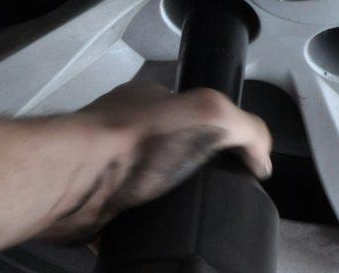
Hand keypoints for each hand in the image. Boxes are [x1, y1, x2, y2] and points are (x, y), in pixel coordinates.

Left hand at [41, 81, 272, 240]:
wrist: (76, 180)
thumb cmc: (130, 140)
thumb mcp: (208, 112)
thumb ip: (244, 127)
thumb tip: (262, 158)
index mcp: (149, 101)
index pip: (193, 111)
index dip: (219, 135)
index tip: (238, 164)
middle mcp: (125, 130)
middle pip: (170, 151)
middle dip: (193, 173)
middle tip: (217, 197)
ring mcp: (109, 167)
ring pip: (149, 187)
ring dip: (169, 204)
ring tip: (194, 220)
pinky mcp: (98, 205)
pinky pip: (126, 222)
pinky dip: (142, 232)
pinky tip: (160, 238)